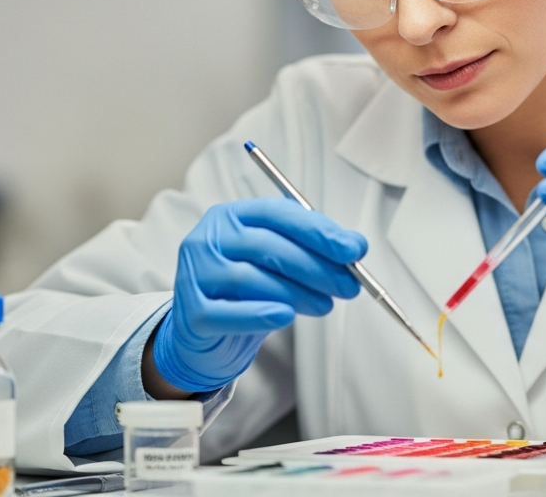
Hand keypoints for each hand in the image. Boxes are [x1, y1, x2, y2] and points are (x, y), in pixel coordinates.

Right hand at [151, 198, 366, 392]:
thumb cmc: (247, 290)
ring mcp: (194, 274)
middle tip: (348, 285)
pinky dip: (260, 314)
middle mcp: (208, 238)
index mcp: (231, 215)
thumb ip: (312, 250)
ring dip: (296, 293)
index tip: (353, 250)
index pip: (277, 213)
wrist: (205, 333)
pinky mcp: (190, 312)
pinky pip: (229, 313)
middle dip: (316, 266)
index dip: (318, 231)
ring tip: (325, 305)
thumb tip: (355, 247)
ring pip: (251, 279)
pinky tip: (285, 317)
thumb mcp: (278, 262)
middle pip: (267, 246)